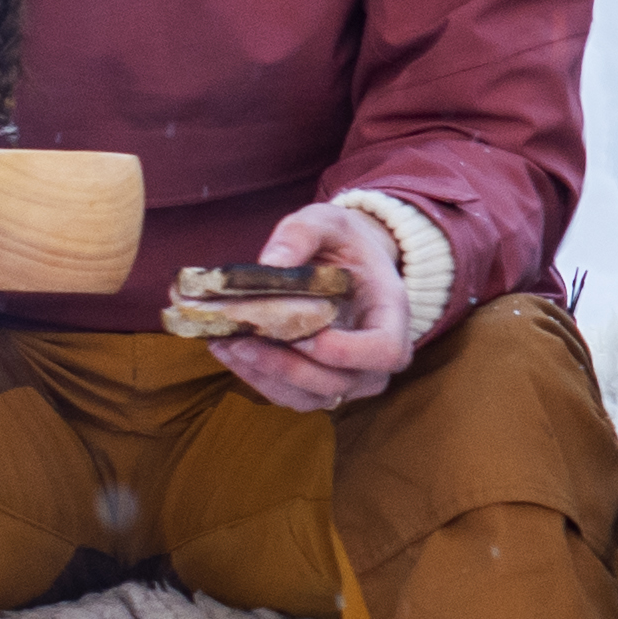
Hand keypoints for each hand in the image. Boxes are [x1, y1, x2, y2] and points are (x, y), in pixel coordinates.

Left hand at [211, 197, 429, 413]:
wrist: (348, 266)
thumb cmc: (343, 244)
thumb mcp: (328, 222)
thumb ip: (302, 234)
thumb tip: (270, 262)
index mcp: (391, 316)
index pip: (386, 352)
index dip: (347, 352)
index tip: (305, 335)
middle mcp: (376, 359)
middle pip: (339, 383)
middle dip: (287, 366)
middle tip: (242, 338)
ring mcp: (349, 378)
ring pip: (309, 397)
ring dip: (264, 375)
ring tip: (226, 343)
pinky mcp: (318, 387)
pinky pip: (288, 396)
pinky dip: (256, 377)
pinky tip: (228, 350)